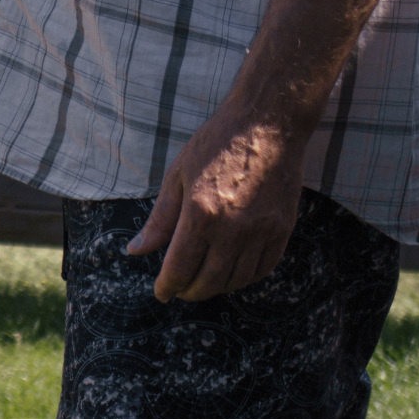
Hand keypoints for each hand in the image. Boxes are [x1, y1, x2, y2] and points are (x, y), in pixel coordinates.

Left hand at [124, 103, 308, 300]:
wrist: (266, 126)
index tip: (161, 293)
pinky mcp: (282, 229)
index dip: (168, 286)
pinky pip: (263, 268)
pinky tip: (232, 273)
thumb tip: (136, 250)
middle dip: (191, 291)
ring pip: (237, 279)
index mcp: (201, 214)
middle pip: (210, 280)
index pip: (180, 267)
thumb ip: (160, 219)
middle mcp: (233, 228)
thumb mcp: (177, 176)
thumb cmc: (215, 145)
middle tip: (180, 290)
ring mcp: (261, 231)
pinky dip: (245, 278)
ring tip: (203, 282)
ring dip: (218, 287)